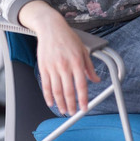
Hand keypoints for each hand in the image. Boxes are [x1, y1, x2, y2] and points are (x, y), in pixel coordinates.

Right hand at [19, 1, 99, 115]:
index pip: (81, 85)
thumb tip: (96, 79)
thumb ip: (89, 67)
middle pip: (68, 91)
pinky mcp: (43, 67)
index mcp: (77, 61)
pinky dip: (48, 96)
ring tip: (63, 110)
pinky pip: (46, 85)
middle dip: (71, 105)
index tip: (84, 108)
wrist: (51, 28)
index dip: (83, 99)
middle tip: (73, 112)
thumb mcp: (83, 50)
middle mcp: (65, 65)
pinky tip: (51, 102)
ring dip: (60, 103)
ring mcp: (53, 67)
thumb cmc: (68, 37)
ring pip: (56, 91)